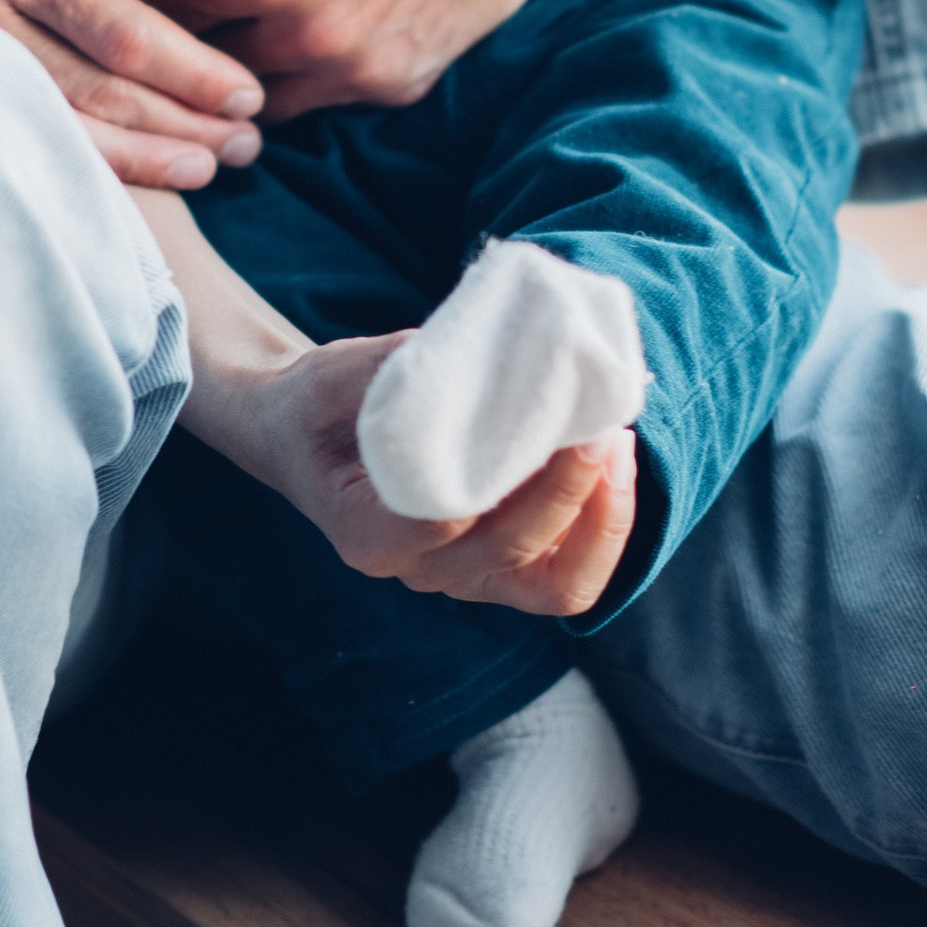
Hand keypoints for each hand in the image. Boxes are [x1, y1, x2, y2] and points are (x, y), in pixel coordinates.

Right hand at [0, 0, 265, 188]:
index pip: (121, 29)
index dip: (192, 73)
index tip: (245, 94)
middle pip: (97, 94)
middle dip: (183, 128)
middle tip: (247, 149)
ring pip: (43, 129)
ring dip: (132, 158)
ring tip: (200, 173)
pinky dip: (50, 163)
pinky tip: (97, 179)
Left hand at [158, 0, 604, 115]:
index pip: (154, 16)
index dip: (124, 5)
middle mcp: (303, 38)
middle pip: (197, 71)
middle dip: (174, 49)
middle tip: (158, 22)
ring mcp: (355, 72)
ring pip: (256, 102)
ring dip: (236, 73)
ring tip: (230, 34)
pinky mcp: (398, 86)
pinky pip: (321, 98)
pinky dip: (301, 74)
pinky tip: (303, 33)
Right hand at [245, 330, 636, 616]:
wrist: (308, 436)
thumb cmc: (322, 403)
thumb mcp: (339, 374)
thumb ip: (405, 369)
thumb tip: (501, 341)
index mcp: (367, 533)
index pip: (444, 521)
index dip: (505, 477)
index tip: (546, 416)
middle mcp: (417, 569)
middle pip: (511, 550)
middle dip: (569, 489)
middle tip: (601, 421)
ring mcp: (462, 577)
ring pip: (554, 585)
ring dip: (599, 520)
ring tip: (618, 445)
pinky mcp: (498, 568)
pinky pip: (565, 574)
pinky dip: (600, 528)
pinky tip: (611, 464)